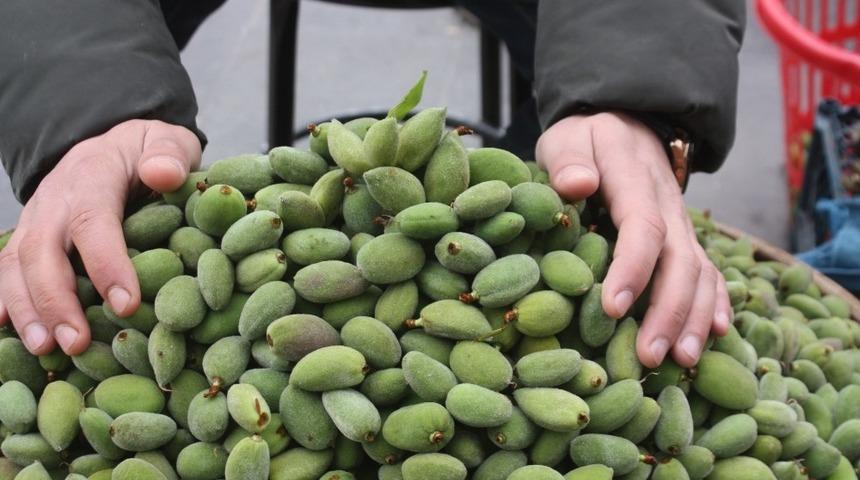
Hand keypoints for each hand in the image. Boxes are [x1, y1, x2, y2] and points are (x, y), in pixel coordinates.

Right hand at [0, 120, 200, 354]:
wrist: (110, 142)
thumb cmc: (146, 151)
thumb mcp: (166, 140)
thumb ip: (168, 153)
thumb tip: (163, 174)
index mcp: (92, 176)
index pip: (93, 223)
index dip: (106, 265)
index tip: (125, 305)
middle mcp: (54, 199)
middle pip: (43, 251)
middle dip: (56, 300)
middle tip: (75, 343)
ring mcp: (35, 219)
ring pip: (17, 264)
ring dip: (27, 309)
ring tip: (44, 349)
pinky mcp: (28, 236)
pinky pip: (7, 269)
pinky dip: (4, 300)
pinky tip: (8, 334)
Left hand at [536, 112, 730, 367]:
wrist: (628, 121)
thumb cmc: (585, 139)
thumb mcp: (567, 138)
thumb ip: (568, 159)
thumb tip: (577, 185)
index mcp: (634, 176)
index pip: (641, 225)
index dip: (631, 268)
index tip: (612, 307)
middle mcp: (667, 202)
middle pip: (679, 260)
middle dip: (667, 311)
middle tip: (647, 356)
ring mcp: (682, 222)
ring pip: (700, 272)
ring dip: (694, 318)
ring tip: (682, 361)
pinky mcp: (685, 237)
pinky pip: (709, 271)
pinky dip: (715, 303)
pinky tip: (715, 336)